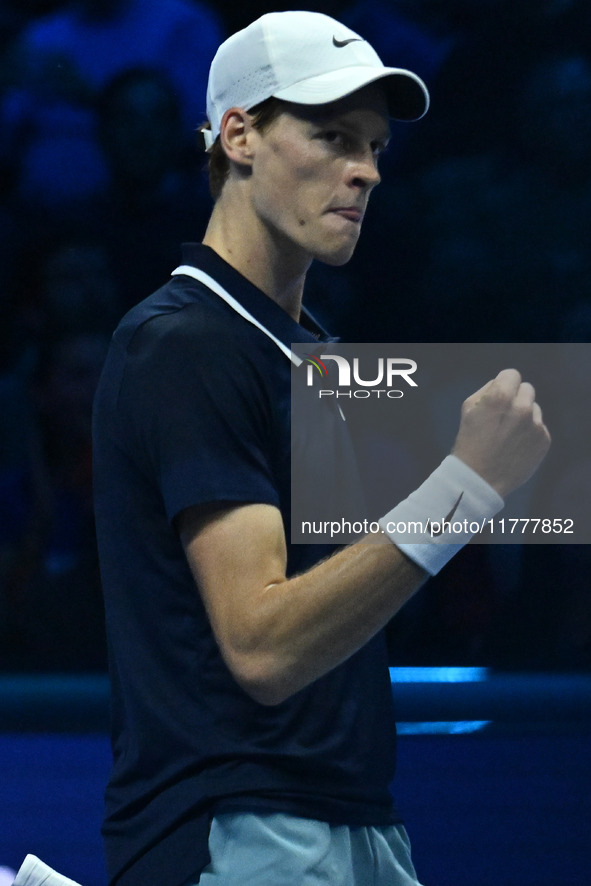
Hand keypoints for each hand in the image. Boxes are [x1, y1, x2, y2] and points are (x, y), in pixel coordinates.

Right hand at [452, 368, 550, 498]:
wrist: (480, 479)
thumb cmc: (469, 442)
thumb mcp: (468, 409)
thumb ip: (488, 390)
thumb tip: (504, 384)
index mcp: (500, 398)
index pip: (512, 375)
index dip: (503, 384)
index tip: (499, 396)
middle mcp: (522, 408)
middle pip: (527, 389)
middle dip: (516, 398)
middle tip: (503, 415)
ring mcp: (535, 425)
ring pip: (534, 408)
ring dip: (524, 416)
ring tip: (507, 435)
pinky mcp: (544, 440)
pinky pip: (539, 426)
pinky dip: (529, 433)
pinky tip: (515, 446)